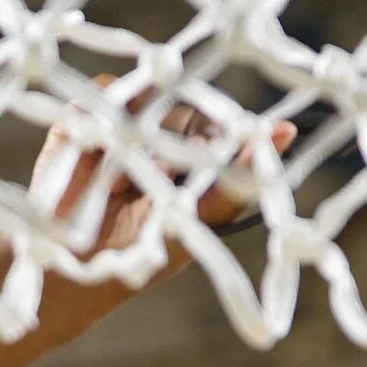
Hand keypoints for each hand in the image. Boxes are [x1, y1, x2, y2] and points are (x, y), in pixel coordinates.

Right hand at [31, 77, 296, 273]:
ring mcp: (120, 123)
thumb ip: (239, 175)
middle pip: (182, 102)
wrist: (79, 271)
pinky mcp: (81, 121)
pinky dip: (107, 131)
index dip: (220, 128)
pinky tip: (105, 179)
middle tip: (167, 178)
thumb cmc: (147, 249)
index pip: (215, 117)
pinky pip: (103, 95)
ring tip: (134, 187)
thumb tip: (287, 130)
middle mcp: (158, 131)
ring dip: (145, 140)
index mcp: (192, 150)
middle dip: (179, 137)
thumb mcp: (201, 216)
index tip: (216, 150)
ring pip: (146, 95)